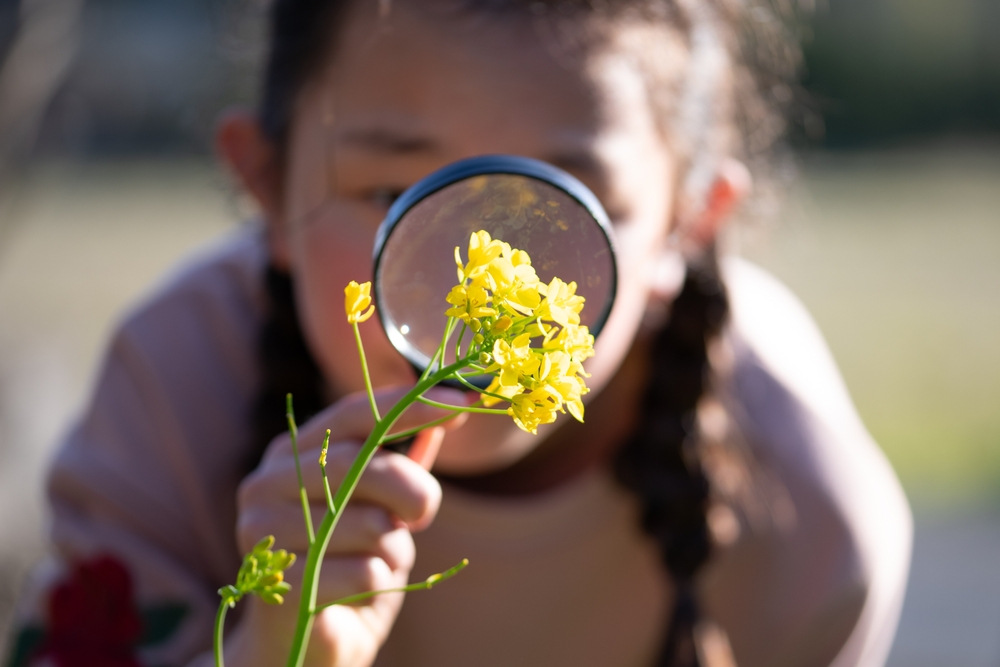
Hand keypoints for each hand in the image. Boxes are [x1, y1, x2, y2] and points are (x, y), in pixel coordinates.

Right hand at [224, 386, 466, 666]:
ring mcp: (263, 530)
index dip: (412, 404)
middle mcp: (267, 482)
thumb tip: (447, 411)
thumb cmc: (350, 566)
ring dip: (393, 549)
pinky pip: (365, 570)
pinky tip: (356, 592)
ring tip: (373, 562)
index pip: (356, 413)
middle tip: (422, 517)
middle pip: (363, 464)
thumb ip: (404, 462)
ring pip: (369, 522)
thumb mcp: (384, 509)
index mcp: (292, 452)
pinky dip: (379, 583)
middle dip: (414, 492)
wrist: (313, 643)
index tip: (467, 400)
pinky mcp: (279, 579)